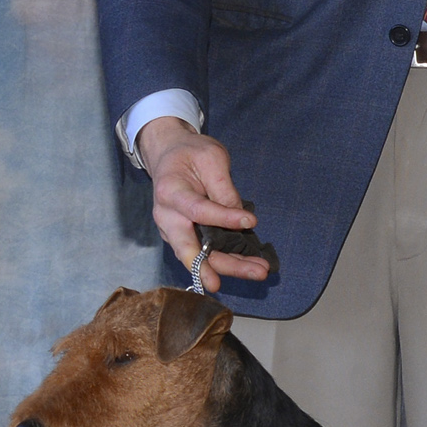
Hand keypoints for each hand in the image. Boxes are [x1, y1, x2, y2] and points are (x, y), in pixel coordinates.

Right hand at [140, 118, 266, 291]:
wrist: (168, 155)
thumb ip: (224, 189)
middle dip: (224, 265)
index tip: (251, 222)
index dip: (224, 219)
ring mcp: (172, 231)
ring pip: (200, 257)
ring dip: (231, 267)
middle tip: (257, 273)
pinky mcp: (182, 238)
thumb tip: (240, 221)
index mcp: (170, 192)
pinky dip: (226, 261)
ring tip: (260, 271)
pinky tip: (250, 265)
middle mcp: (166, 217)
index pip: (198, 211)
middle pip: (192, 249)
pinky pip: (203, 253)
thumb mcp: (211, 158)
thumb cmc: (189, 153)